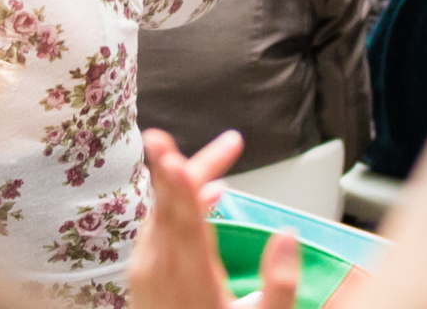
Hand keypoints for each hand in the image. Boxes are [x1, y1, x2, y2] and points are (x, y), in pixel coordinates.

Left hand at [129, 129, 298, 308]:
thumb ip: (280, 283)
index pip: (180, 217)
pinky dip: (177, 208)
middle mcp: (159, 267)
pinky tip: (205, 202)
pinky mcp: (140, 275)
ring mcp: (144, 270)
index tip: (167, 149)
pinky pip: (156, 227)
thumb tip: (286, 234)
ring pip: (161, 211)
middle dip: (193, 165)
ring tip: (225, 165)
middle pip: (170, 202)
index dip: (175, 179)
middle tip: (230, 143)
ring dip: (188, 185)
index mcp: (189, 275)